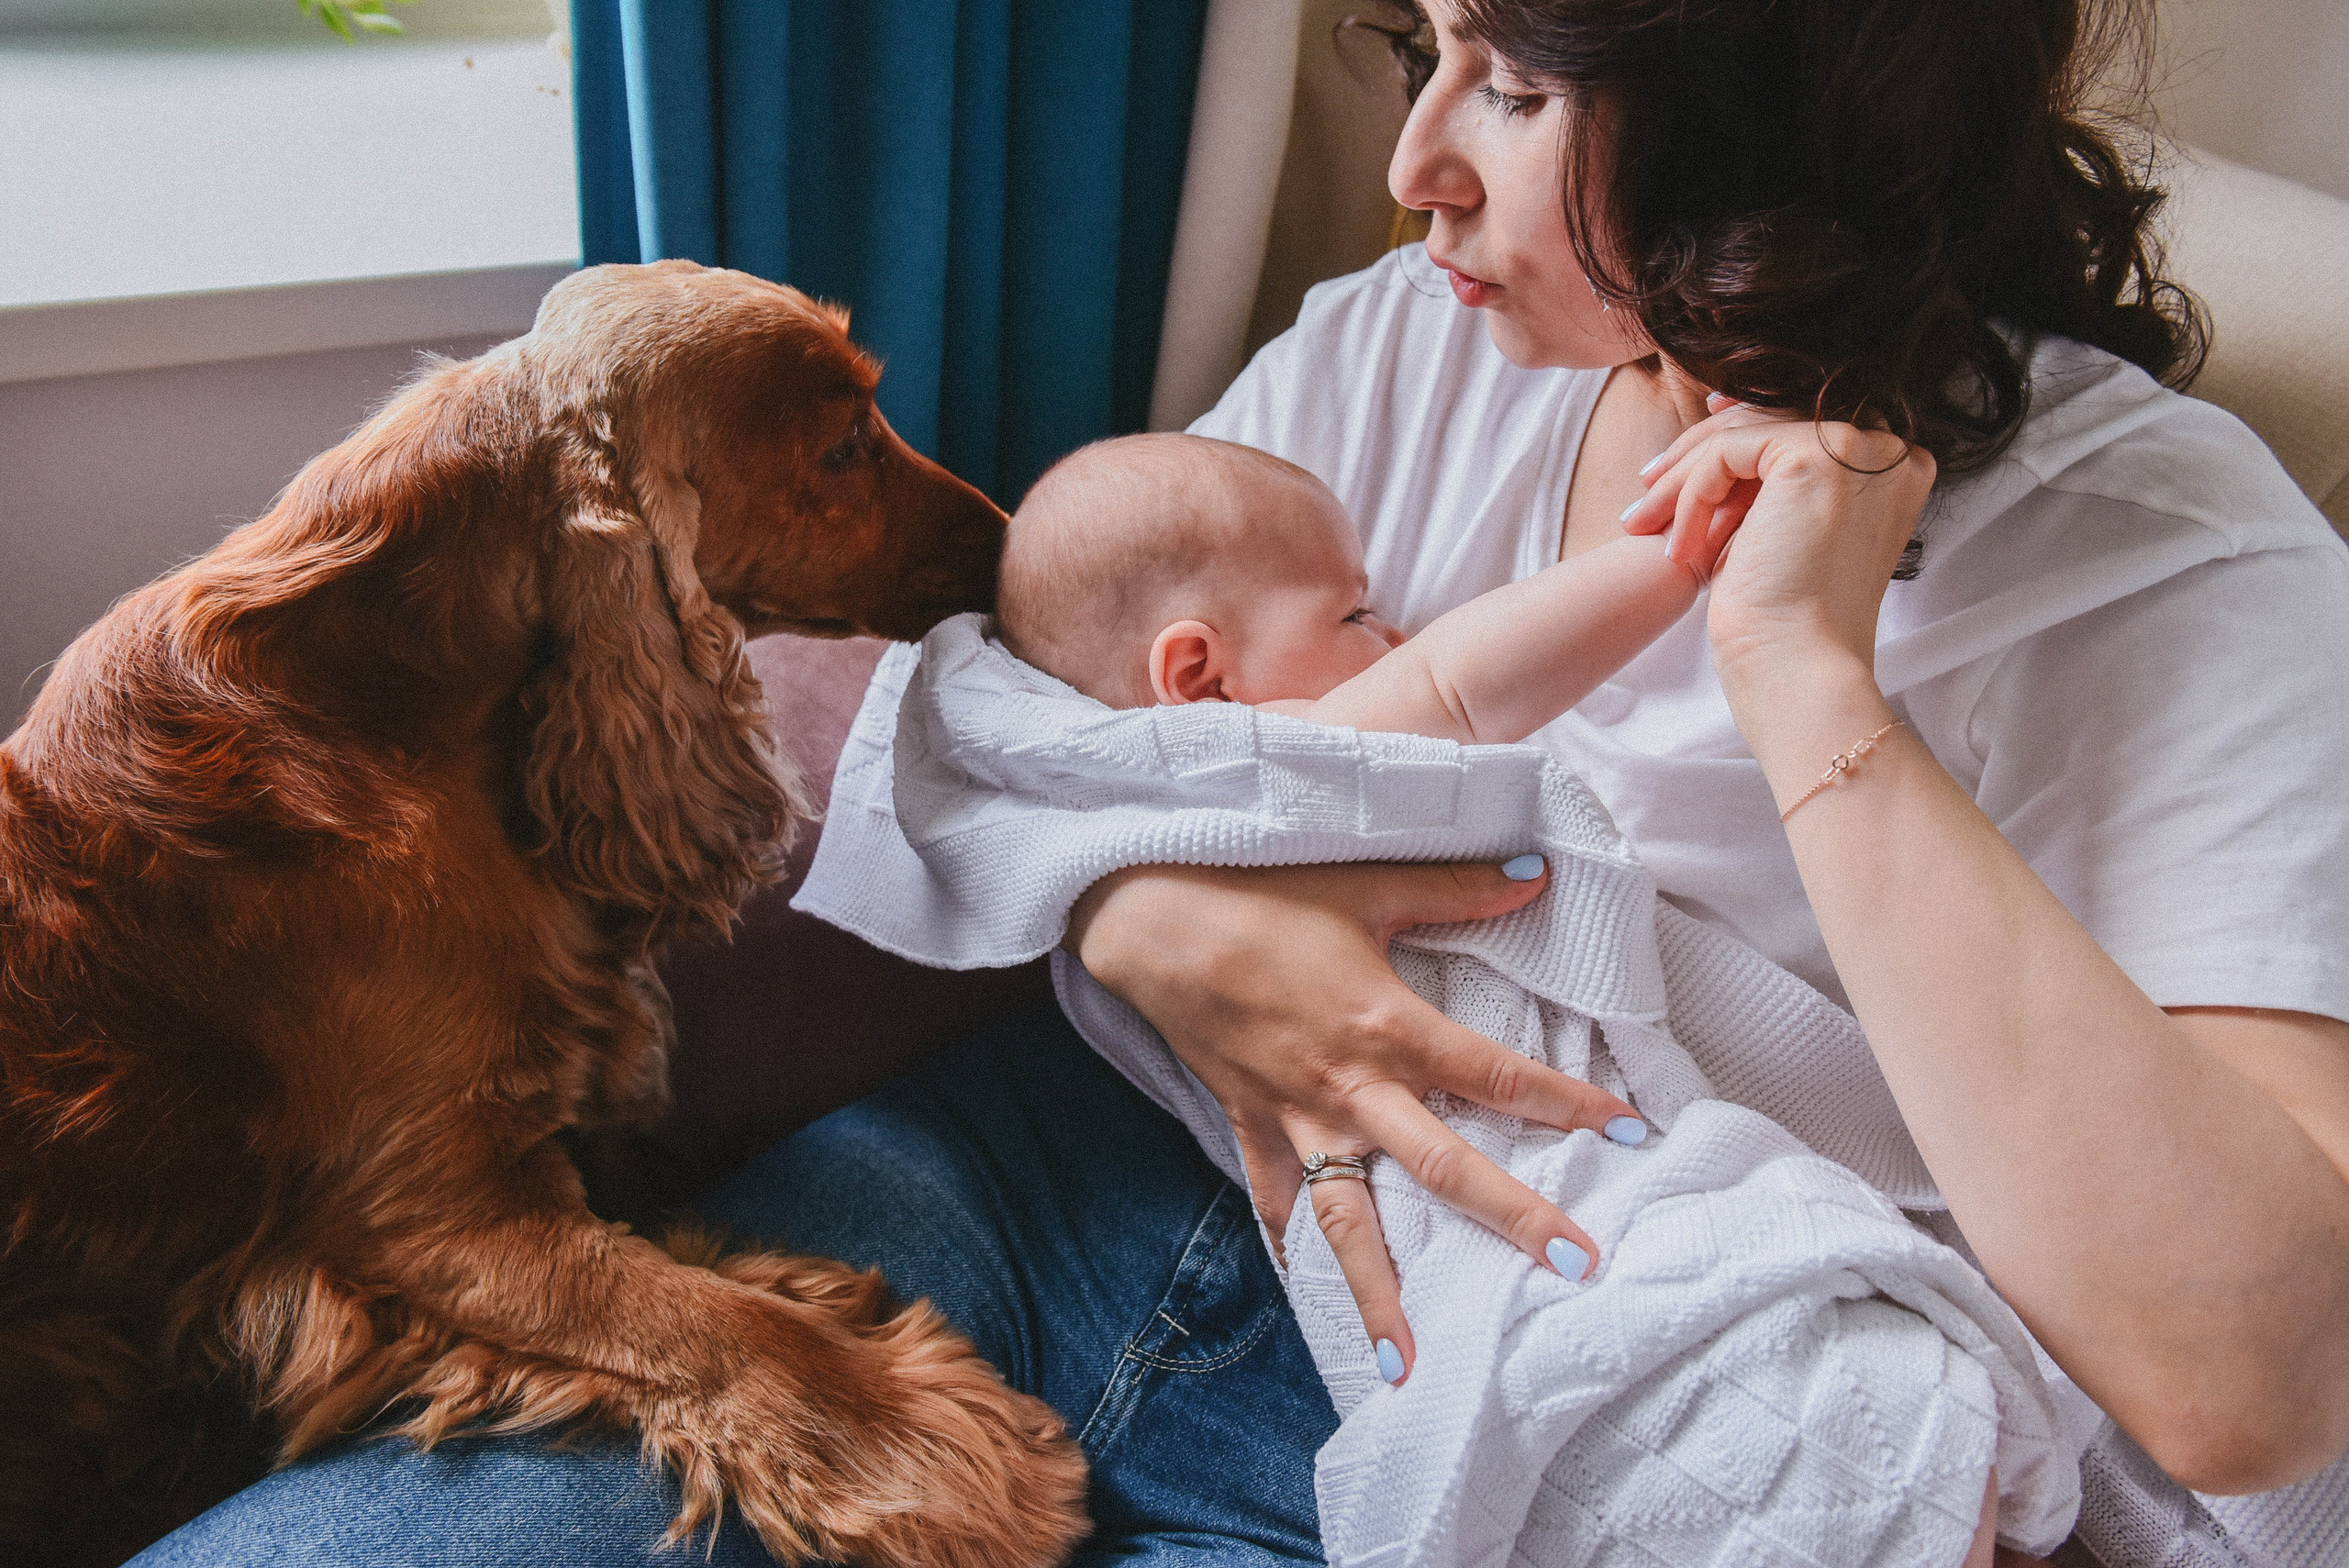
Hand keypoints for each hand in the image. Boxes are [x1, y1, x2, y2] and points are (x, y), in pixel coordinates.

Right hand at [1065, 859, 1646, 1383]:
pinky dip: (1290, 1242)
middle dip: (1513, 1220)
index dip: (1568, 1103)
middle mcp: (1351, 1089)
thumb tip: (1535, 873)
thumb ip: (1455, 888)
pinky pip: (1274, 1196)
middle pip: (1445, 1168)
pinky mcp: (1250, 1122)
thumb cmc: (1261, 894)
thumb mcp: (1365, 882)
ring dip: (1381, 1291)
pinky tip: (1310, 1286)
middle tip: (1574, 1271)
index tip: (1631, 1131)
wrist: (1149, 919)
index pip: (1497, 1075)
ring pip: (1349, 1219)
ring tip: (1410, 1362)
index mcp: (1388, 1026)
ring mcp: (1298, 1117)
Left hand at [1619, 396, 1933, 699]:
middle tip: (1647, 491)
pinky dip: (1691, 495)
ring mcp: (1859, 449)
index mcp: (1894, 469)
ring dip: (1682, 478)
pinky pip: (1727, 451)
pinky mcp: (1817, 457)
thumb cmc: (1787, 620)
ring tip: (1644, 522)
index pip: (1802, 424)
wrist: (1799, 668)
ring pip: (1743, 432)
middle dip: (1697, 452)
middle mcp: (1889, 451)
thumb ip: (1771, 475)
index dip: (1735, 430)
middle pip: (1772, 418)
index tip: (1680, 459)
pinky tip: (1680, 545)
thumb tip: (1720, 412)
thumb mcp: (1782, 527)